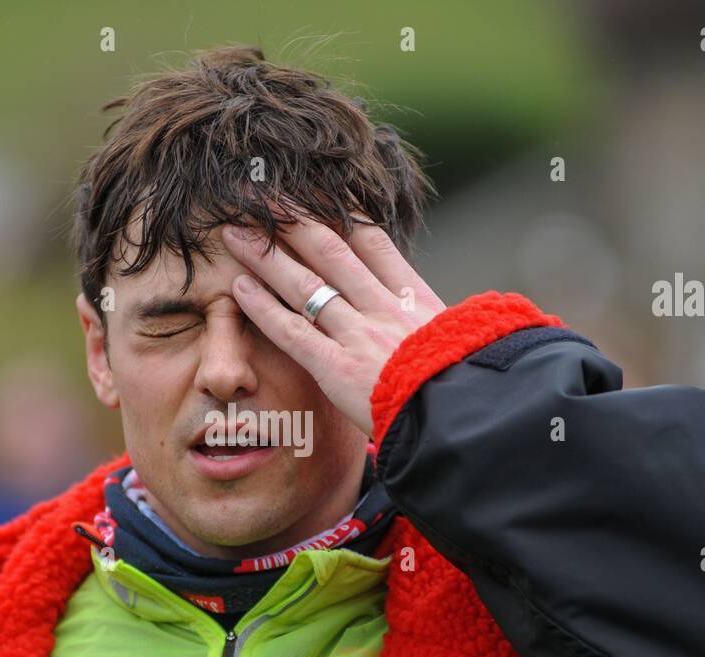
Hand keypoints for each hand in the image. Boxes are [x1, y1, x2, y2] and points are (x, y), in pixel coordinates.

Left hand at [221, 213, 446, 437]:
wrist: (466, 415)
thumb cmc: (468, 388)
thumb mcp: (465, 343)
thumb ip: (438, 325)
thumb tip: (434, 320)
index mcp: (417, 299)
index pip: (373, 243)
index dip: (341, 215)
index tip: (316, 194)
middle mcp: (384, 308)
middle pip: (331, 251)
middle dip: (293, 221)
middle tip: (261, 198)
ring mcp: (359, 335)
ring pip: (305, 284)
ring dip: (266, 255)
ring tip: (236, 233)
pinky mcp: (337, 368)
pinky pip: (292, 331)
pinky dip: (263, 307)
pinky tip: (239, 286)